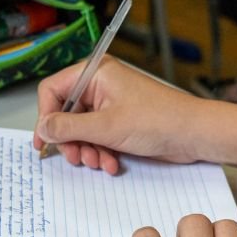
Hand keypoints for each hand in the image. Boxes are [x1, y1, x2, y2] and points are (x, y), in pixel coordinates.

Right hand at [34, 56, 209, 172]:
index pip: (52, 90)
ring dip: (87, 150)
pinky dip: (101, 152)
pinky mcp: (118, 121)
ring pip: (80, 130)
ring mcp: (109, 104)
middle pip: (65, 114)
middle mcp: (99, 85)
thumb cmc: (159, 120)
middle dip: (71, 140)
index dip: (45, 117)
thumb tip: (43, 128)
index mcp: (95, 73)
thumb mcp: (106, 127)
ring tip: (100, 162)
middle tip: (77, 158)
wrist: (193, 134)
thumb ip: (69, 128)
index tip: (44, 142)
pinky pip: (96, 138)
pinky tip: (112, 163)